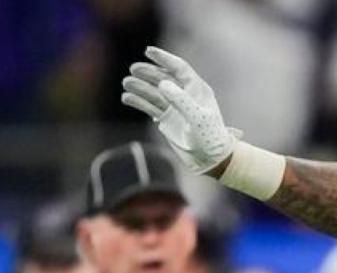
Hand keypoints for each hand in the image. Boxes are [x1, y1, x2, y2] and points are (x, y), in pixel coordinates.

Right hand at [121, 47, 238, 174]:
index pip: (179, 68)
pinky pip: (149, 106)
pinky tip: (127, 98)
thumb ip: (181, 100)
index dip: (164, 58)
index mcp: (197, 90)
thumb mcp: (198, 118)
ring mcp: (174, 107)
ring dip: (140, 86)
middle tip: (133, 70)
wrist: (210, 159)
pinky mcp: (166, 118)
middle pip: (163, 78)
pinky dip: (138, 102)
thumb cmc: (210, 137)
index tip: (148, 51)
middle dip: (148, 72)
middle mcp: (185, 95)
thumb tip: (163, 83)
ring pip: (154, 92)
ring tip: (126, 83)